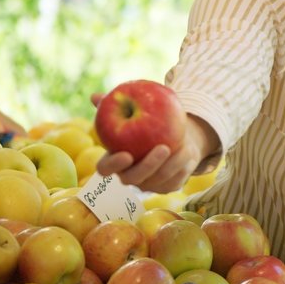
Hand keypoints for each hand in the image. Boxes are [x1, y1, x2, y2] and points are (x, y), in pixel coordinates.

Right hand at [92, 92, 219, 194]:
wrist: (176, 136)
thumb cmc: (150, 121)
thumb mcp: (136, 110)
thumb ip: (115, 105)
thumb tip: (94, 96)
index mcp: (115, 160)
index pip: (104, 168)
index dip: (112, 165)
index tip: (126, 154)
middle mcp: (129, 175)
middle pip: (131, 179)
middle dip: (148, 165)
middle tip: (163, 148)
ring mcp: (148, 184)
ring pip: (157, 181)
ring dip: (171, 164)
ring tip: (183, 146)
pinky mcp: (167, 187)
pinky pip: (174, 183)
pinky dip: (183, 169)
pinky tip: (190, 155)